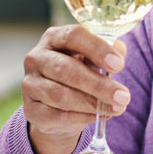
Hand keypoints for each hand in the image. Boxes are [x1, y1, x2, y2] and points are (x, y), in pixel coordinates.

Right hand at [21, 25, 131, 153]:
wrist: (57, 107)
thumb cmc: (79, 75)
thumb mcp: (93, 60)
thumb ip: (107, 53)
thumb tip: (120, 49)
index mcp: (53, 38)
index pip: (73, 36)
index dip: (97, 49)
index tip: (119, 65)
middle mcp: (36, 58)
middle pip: (66, 70)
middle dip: (98, 85)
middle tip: (123, 96)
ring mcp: (29, 84)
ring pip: (61, 96)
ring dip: (92, 104)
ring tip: (116, 108)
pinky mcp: (30, 109)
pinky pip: (57, 115)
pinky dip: (82, 117)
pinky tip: (99, 116)